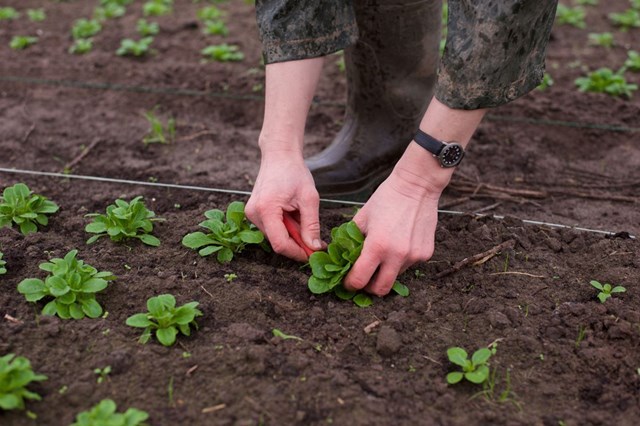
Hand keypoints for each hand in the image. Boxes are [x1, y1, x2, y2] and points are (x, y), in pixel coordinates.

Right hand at [245, 151, 322, 261]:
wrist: (279, 155)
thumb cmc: (294, 172)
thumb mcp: (309, 198)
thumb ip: (311, 225)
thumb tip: (314, 247)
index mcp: (266, 209)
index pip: (280, 244)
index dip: (298, 253)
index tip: (314, 254)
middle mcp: (254, 214)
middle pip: (277, 242)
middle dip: (297, 244)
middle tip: (316, 240)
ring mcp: (252, 214)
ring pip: (275, 236)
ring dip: (292, 234)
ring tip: (303, 217)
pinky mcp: (254, 213)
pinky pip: (272, 228)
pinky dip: (286, 227)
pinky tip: (294, 215)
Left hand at [343, 166, 443, 295]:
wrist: (417, 186)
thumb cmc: (386, 198)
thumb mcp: (362, 217)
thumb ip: (351, 240)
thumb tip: (341, 257)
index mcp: (377, 246)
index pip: (360, 279)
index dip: (350, 284)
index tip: (347, 282)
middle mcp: (397, 255)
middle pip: (380, 289)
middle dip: (369, 288)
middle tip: (364, 279)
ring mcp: (414, 256)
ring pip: (396, 276)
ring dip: (386, 271)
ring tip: (383, 254)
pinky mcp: (426, 254)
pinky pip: (409, 265)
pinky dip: (400, 261)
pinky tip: (399, 243)